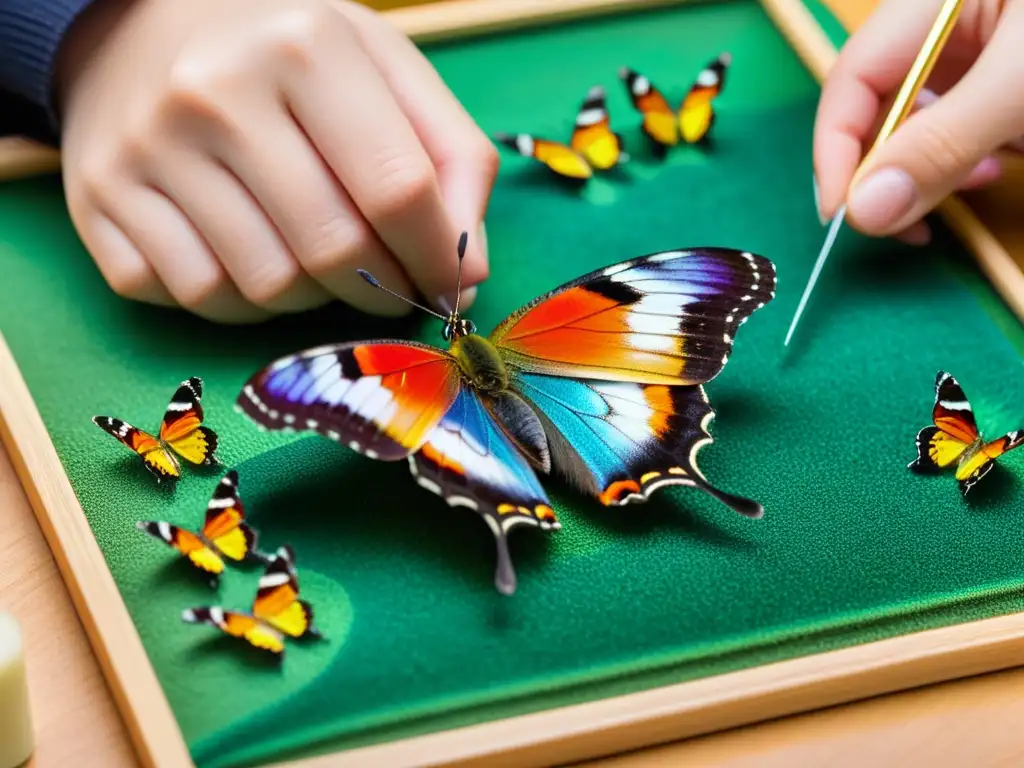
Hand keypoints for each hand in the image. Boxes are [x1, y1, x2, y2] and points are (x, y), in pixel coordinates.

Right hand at [54, 0, 496, 322]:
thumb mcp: (385, 72)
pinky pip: (195, 298)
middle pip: (333, 251)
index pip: (397, 189)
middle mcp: (215, 93)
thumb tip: (466, 274)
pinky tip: (251, 260)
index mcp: (304, 46)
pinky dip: (241, 302)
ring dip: (312, 297)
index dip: (436, 257)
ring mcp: (147, 149)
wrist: (138, 25)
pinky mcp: (99, 200)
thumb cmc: (286, 57)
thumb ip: (450, 160)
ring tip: (317, 260)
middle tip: (390, 284)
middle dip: (382, 289)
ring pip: (265, 288)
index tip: (448, 282)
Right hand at [813, 0, 1022, 244]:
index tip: (843, 215)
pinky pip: (960, 125)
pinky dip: (968, 157)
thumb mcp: (1019, 81)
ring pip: (920, 123)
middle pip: (879, 108)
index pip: (850, 81)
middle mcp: (939, 27)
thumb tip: (865, 213)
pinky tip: (996, 165)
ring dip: (934, 167)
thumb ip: (945, 142)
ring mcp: (975, 50)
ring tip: (981, 179)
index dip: (836, 151)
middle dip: (890, 168)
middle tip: (911, 221)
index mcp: (927, 5)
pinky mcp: (1000, 76)